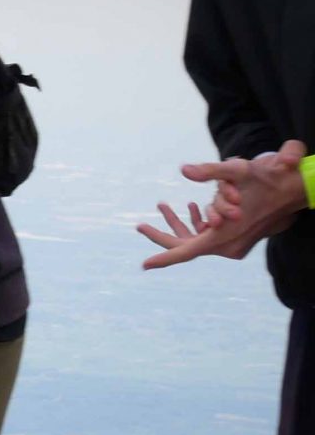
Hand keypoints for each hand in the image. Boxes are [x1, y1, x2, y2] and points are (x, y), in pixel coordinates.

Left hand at [139, 140, 308, 268]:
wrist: (296, 189)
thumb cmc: (266, 179)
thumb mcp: (237, 171)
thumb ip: (210, 171)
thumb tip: (185, 169)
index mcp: (223, 237)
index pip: (186, 252)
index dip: (164, 258)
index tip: (144, 265)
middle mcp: (228, 246)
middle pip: (187, 246)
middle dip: (163, 235)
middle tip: (139, 226)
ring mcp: (235, 246)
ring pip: (198, 239)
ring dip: (180, 225)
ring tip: (161, 205)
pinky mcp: (238, 240)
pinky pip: (210, 236)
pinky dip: (198, 224)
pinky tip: (190, 206)